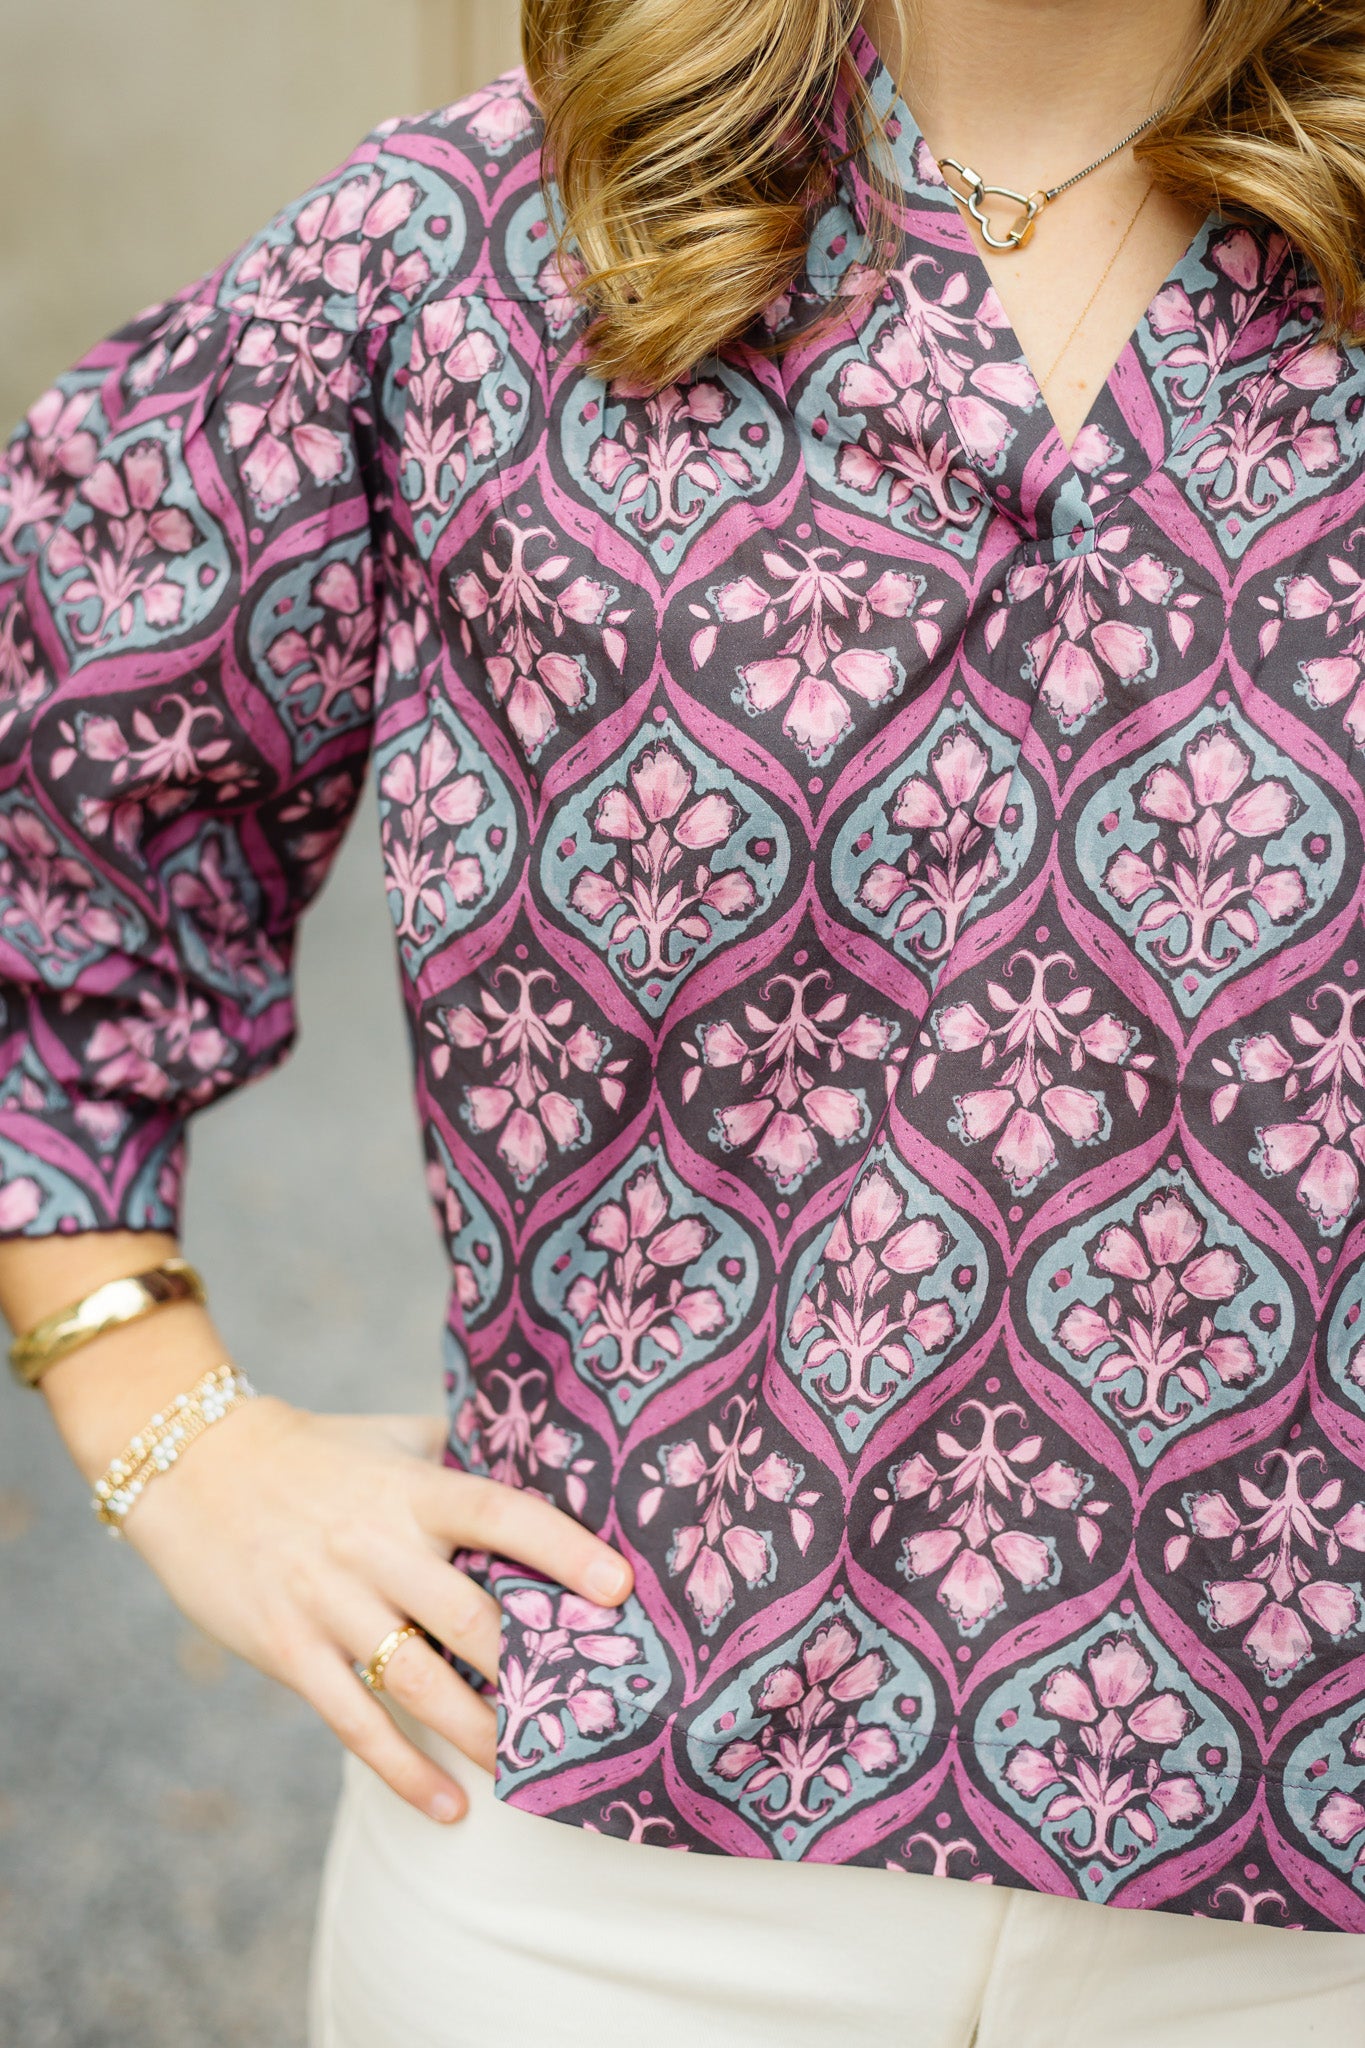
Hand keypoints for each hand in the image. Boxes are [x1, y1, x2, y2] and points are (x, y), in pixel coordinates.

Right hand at [123, 1399, 633, 1822]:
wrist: (193, 1467)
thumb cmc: (315, 1453)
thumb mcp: (391, 1439)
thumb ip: (458, 1456)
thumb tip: (549, 1465)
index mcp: (411, 1490)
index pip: (499, 1513)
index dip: (561, 1548)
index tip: (619, 1586)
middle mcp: (375, 1545)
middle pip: (469, 1616)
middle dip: (533, 1669)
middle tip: (595, 1711)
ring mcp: (328, 1601)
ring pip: (420, 1681)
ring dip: (481, 1735)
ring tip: (533, 1774)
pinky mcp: (287, 1649)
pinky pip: (354, 1721)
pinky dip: (404, 1771)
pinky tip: (449, 1807)